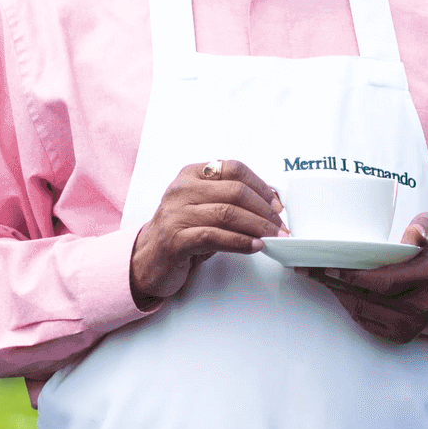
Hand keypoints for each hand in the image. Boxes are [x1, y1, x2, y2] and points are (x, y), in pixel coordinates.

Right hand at [130, 159, 284, 307]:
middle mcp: (181, 190)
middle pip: (234, 191)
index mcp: (191, 175)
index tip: (277, 204)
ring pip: (227, 214)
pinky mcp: (175, 240)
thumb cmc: (181, 232)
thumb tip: (272, 200)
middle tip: (280, 226)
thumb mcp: (204, 207)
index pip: (234, 168)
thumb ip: (230, 199)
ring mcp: (176, 214)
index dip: (261, 185)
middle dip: (264, 210)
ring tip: (272, 238)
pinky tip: (254, 246)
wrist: (147, 260)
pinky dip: (240, 242)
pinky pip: (215, 237)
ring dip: (257, 227)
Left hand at [299, 213, 427, 344]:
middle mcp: (423, 307)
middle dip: (334, 282)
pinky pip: (365, 321)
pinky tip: (336, 289)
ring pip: (362, 310)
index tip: (329, 266)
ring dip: (337, 293)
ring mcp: (412, 325)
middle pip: (367, 297)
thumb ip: (425, 226)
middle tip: (309, 268)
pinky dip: (347, 305)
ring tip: (317, 276)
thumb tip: (412, 235)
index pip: (385, 282)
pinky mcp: (400, 335)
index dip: (354, 276)